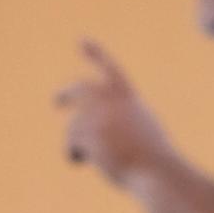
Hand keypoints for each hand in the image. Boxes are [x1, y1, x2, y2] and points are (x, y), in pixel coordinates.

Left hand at [56, 41, 173, 187]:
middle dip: (66, 94)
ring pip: (73, 126)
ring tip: (97, 158)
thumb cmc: (153, 159)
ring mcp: (97, 115)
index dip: (96, 54)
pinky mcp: (85, 132)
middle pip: (80, 88)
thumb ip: (121, 120)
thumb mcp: (142, 132)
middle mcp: (111, 101)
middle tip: (57, 102)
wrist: (156, 171)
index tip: (82, 41)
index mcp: (129, 98)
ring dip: (78, 144)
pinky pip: (69, 144)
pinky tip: (85, 162)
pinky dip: (74, 156)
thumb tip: (97, 128)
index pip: (110, 69)